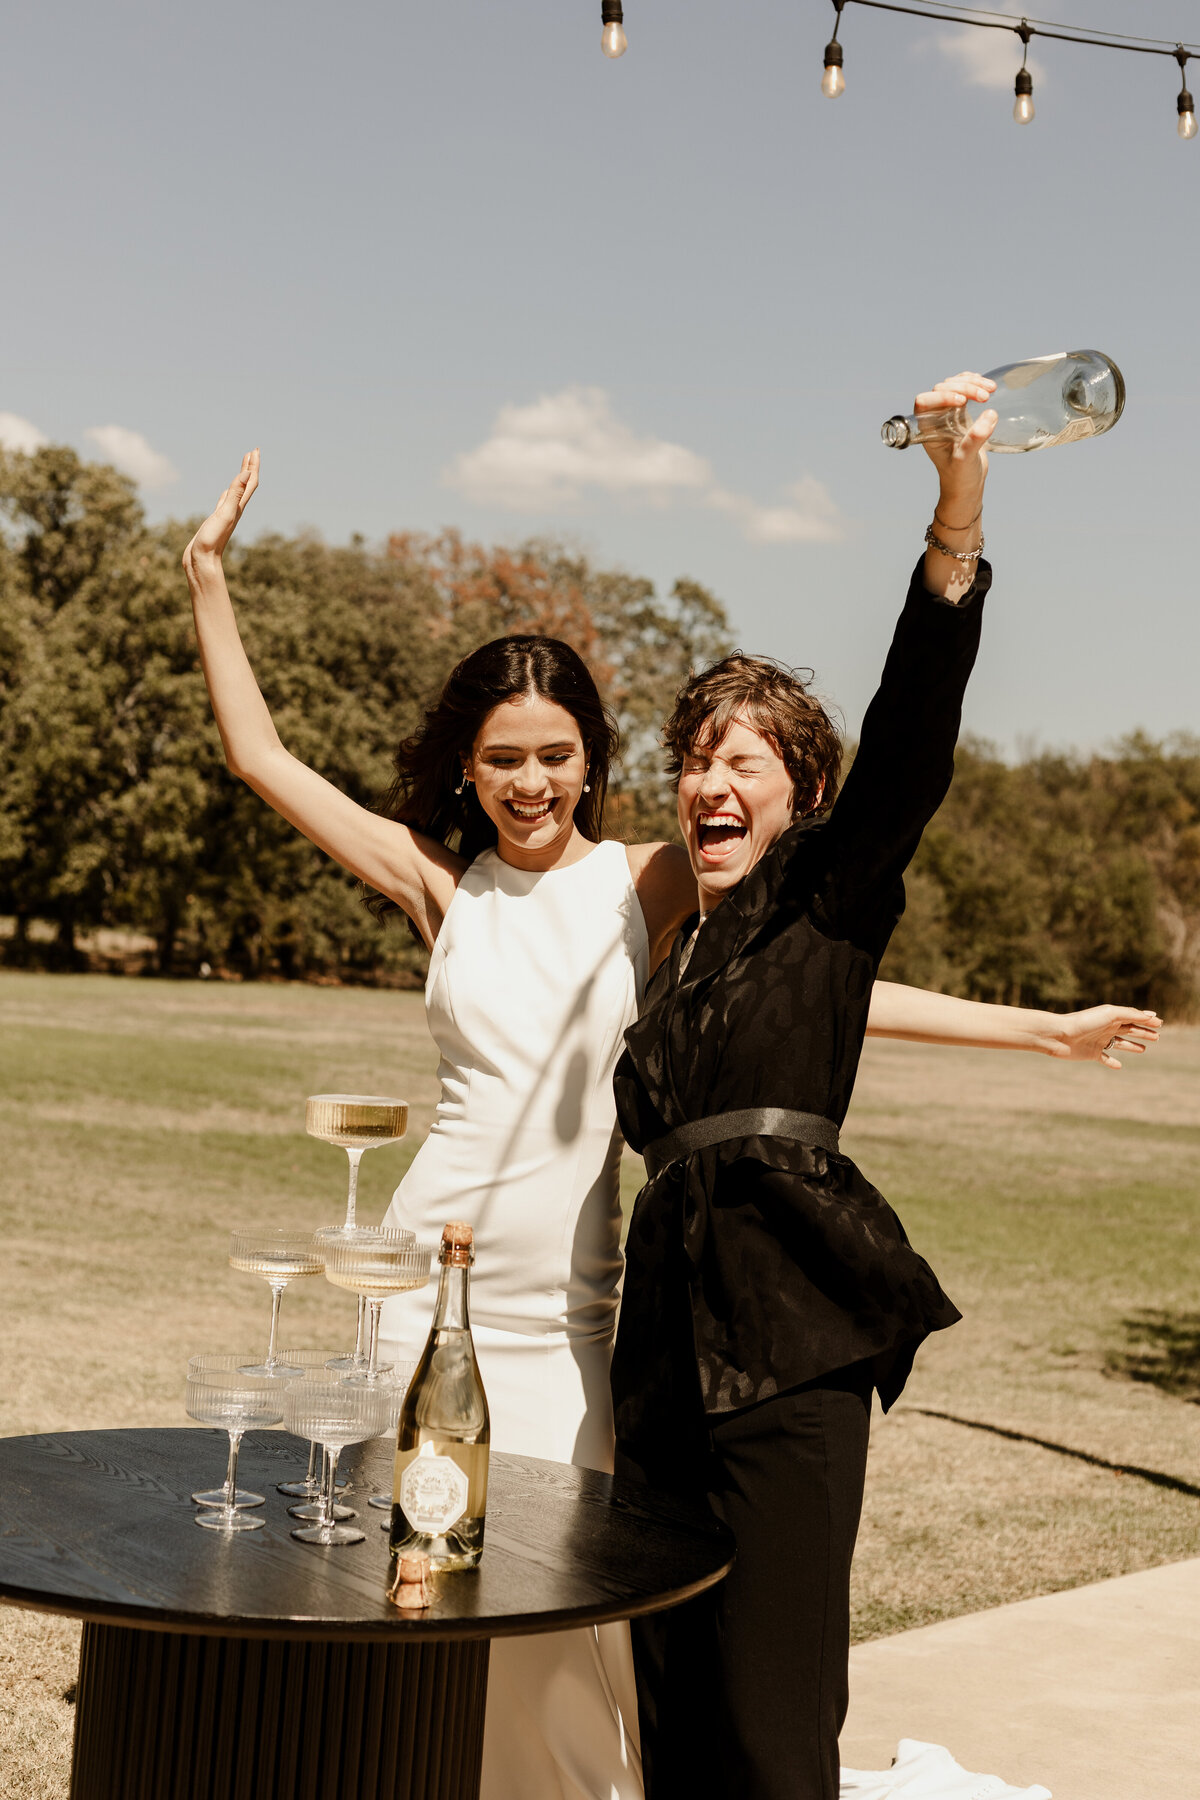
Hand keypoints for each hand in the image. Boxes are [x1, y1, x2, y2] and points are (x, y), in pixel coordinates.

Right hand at [182, 449, 259, 575]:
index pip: (250, 482)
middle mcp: (234, 510)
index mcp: (238, 507)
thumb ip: (235, 494)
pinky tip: (226, 492)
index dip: (253, 466)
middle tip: (252, 451)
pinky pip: (224, 501)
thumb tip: (248, 473)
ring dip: (240, 478)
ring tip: (244, 467)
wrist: (201, 562)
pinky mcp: (216, 520)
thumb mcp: (224, 514)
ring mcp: (225, 515)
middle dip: (250, 467)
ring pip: (236, 491)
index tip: (255, 450)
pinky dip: (228, 492)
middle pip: (246, 484)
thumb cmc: (212, 541)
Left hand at [915, 371, 996, 511]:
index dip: (941, 396)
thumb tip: (990, 415)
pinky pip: (964, 389)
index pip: (924, 403)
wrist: (967, 484)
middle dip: (963, 388)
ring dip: (971, 383)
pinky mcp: (962, 413)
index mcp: (927, 430)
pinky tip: (986, 385)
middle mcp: (935, 419)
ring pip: (954, 385)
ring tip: (990, 390)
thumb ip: (974, 440)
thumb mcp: (965, 460)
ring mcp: (948, 414)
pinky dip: (975, 383)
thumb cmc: (959, 477)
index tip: (962, 402)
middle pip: (942, 389)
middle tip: (986, 396)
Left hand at [1045, 1005, 1161, 1069]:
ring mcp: (1099, 1041)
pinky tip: (1119, 1066)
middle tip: (1157, 1037)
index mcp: (1111, 1017)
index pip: (1133, 1018)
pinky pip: (1104, 1058)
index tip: (1160, 1024)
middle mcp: (1106, 1028)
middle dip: (1143, 1033)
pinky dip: (1112, 1062)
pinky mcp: (1091, 1054)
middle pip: (1129, 1030)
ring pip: (1119, 1044)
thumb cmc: (1084, 1022)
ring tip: (1143, 1049)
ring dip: (1131, 1046)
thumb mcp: (1110, 1014)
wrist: (1060, 1035)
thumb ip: (1131, 1014)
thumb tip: (1151, 1016)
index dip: (1146, 1020)